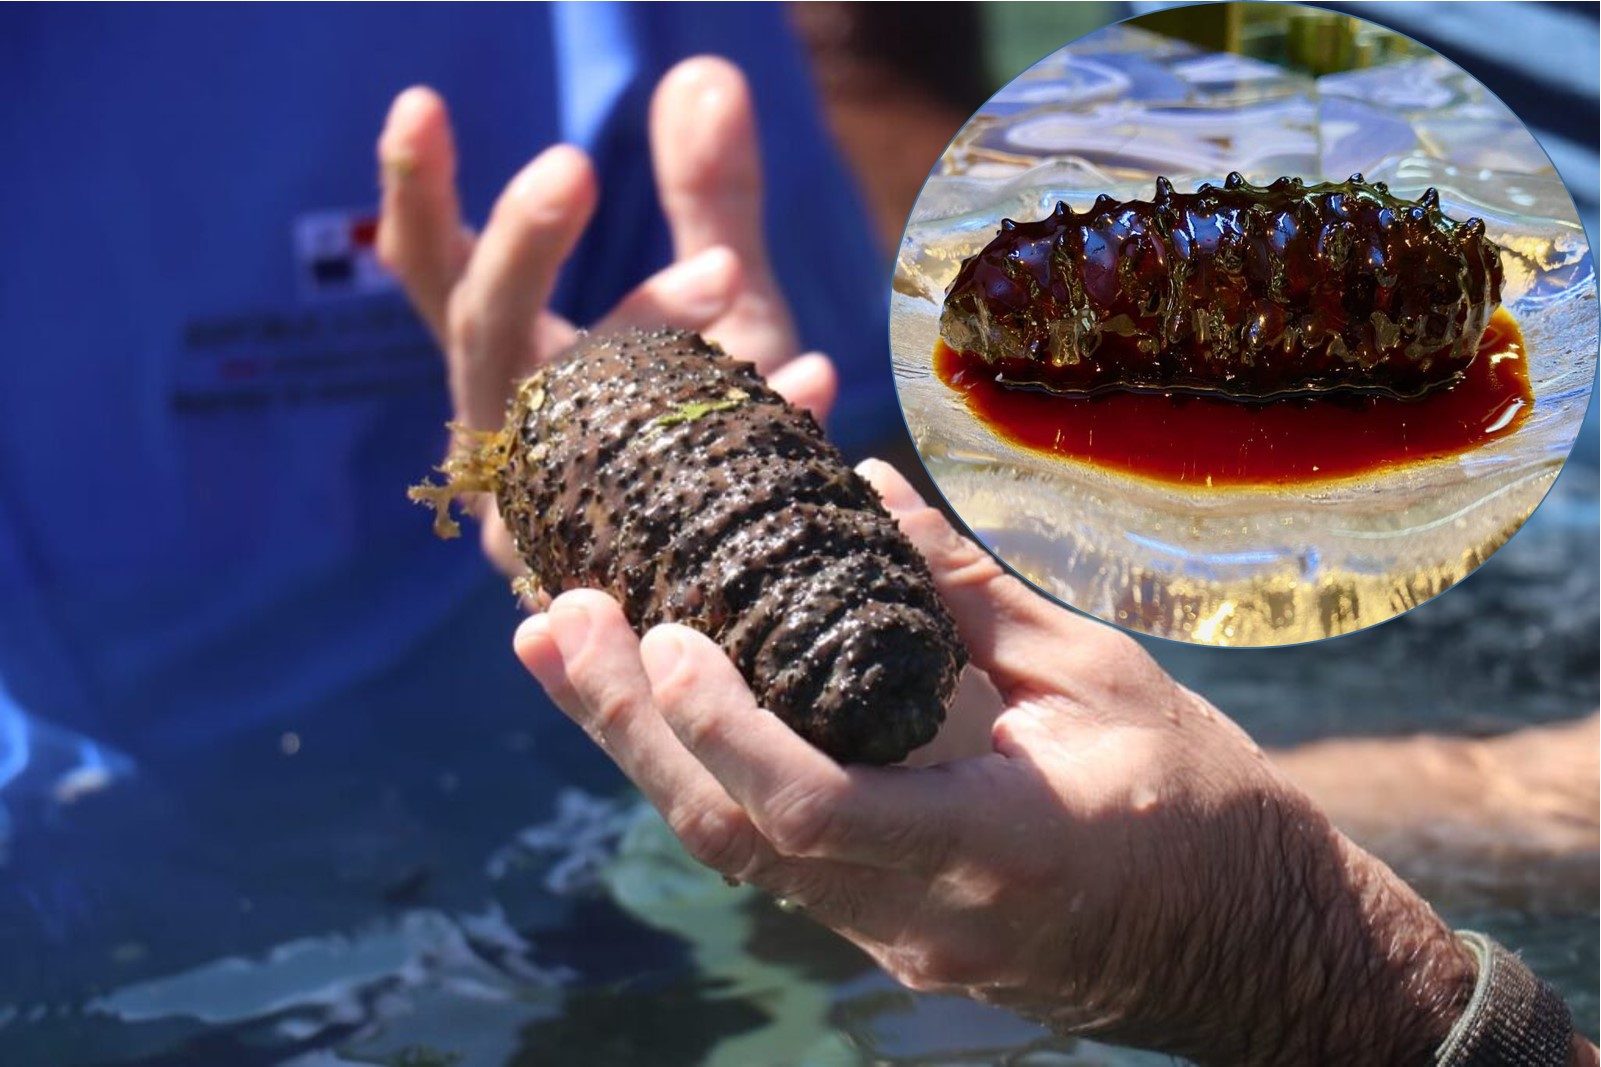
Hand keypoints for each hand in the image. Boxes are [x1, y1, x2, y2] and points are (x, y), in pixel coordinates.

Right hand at [376, 57, 833, 573]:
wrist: (758, 569)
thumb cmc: (721, 424)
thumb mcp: (717, 305)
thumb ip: (705, 197)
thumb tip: (704, 72)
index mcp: (510, 363)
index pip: (437, 273)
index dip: (414, 192)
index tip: (422, 103)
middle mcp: (510, 438)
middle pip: (481, 334)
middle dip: (519, 249)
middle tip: (570, 166)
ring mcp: (549, 517)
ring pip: (564, 410)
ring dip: (638, 335)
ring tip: (724, 275)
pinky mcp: (606, 579)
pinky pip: (660, 491)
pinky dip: (738, 424)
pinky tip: (808, 382)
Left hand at [514, 459, 1483, 1065]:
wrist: (1244, 948)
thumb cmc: (1200, 801)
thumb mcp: (1099, 678)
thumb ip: (969, 593)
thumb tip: (866, 491)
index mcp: (996, 843)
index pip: (817, 808)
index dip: (723, 725)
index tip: (662, 634)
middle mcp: (923, 911)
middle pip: (734, 836)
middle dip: (628, 728)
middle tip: (554, 624)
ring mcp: (896, 937)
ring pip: (732, 850)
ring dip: (642, 747)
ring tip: (565, 649)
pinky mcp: (883, 930)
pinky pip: (767, 852)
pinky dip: (702, 769)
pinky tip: (654, 704)